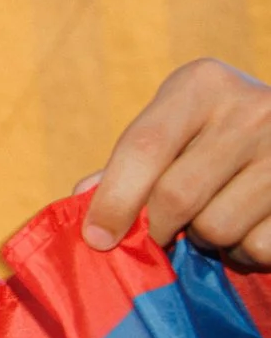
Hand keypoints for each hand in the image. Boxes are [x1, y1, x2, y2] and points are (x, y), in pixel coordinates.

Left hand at [83, 59, 270, 265]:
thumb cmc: (219, 133)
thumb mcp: (176, 125)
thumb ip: (131, 161)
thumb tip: (83, 197)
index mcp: (202, 85)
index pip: (144, 148)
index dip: (114, 199)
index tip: (98, 238)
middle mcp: (250, 110)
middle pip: (176, 196)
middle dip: (158, 227)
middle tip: (161, 231)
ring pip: (217, 228)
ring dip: (205, 240)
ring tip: (214, 219)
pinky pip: (259, 247)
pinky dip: (245, 252)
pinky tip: (250, 227)